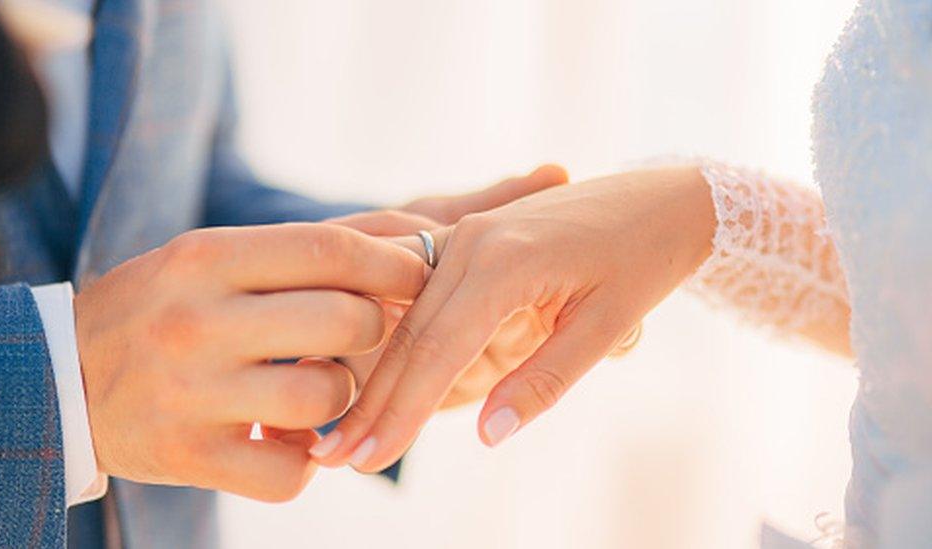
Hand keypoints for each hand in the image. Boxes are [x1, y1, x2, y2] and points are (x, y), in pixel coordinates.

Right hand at [74, 223, 427, 500]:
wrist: (58, 380)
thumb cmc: (160, 308)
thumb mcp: (209, 259)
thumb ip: (295, 254)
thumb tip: (405, 243)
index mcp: (205, 259)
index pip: (329, 249)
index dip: (392, 263)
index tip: (421, 272)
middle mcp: (197, 322)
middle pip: (344, 322)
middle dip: (376, 328)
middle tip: (365, 334)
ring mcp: (192, 395)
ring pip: (327, 398)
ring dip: (342, 397)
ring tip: (317, 390)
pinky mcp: (190, 458)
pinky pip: (290, 471)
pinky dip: (304, 461)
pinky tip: (284, 441)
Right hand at [309, 167, 715, 472]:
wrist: (661, 197)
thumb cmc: (643, 259)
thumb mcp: (605, 326)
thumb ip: (545, 380)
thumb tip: (489, 435)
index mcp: (505, 261)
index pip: (439, 349)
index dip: (403, 410)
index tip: (370, 460)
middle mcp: (472, 241)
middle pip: (410, 334)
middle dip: (375, 402)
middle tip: (337, 459)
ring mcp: (465, 234)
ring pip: (410, 317)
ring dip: (379, 377)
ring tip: (349, 433)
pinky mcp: (468, 238)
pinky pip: (423, 297)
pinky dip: (401, 343)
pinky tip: (379, 378)